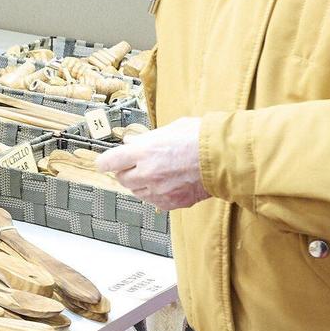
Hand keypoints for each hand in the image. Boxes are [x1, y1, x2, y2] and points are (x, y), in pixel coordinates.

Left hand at [95, 118, 210, 210]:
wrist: (224, 157)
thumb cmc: (199, 138)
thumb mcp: (168, 129)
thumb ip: (146, 139)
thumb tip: (132, 142)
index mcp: (144, 152)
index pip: (109, 162)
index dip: (105, 162)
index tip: (105, 162)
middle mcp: (148, 173)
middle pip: (122, 179)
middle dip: (125, 172)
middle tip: (134, 164)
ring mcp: (160, 190)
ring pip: (137, 192)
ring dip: (140, 184)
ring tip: (154, 173)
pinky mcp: (172, 202)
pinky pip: (155, 201)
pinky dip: (156, 194)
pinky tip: (166, 184)